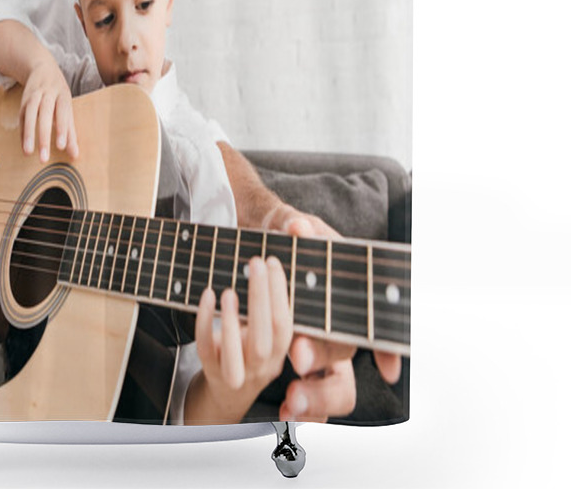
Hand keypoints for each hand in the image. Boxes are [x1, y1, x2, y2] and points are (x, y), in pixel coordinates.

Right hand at [20, 61, 77, 160]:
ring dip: (28, 134)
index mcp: (62, 95)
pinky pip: (21, 118)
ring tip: (28, 152)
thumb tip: (75, 154)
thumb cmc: (58, 92)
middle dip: (43, 136)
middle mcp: (47, 94)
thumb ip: (70, 132)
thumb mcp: (67, 107)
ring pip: (29, 114)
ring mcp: (33, 96)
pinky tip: (24, 146)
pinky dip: (22, 132)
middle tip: (43, 157)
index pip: (63, 113)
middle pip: (44, 115)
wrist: (42, 67)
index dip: (62, 129)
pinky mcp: (22, 102)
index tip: (61, 146)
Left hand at [194, 256, 292, 420]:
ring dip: (231, 319)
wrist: (228, 393)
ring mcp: (233, 373)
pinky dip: (205, 320)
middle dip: (261, 298)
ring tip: (230, 290)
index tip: (272, 263)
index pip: (284, 326)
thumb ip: (273, 312)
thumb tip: (272, 265)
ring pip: (234, 352)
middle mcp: (259, 368)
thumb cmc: (252, 352)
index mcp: (278, 356)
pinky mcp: (209, 369)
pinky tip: (208, 296)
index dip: (280, 294)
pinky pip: (204, 347)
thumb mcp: (269, 338)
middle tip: (256, 263)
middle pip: (263, 340)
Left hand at [269, 203, 402, 418]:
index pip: (375, 322)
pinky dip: (303, 412)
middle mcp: (338, 325)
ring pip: (338, 386)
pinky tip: (284, 414)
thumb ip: (295, 226)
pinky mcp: (297, 363)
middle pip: (346, 350)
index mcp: (344, 293)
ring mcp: (320, 349)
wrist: (254, 251)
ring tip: (291, 399)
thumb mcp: (288, 225)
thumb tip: (297, 229)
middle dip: (322, 355)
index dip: (387, 349)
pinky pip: (313, 400)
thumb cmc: (284, 236)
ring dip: (317, 396)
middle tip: (297, 356)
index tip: (387, 372)